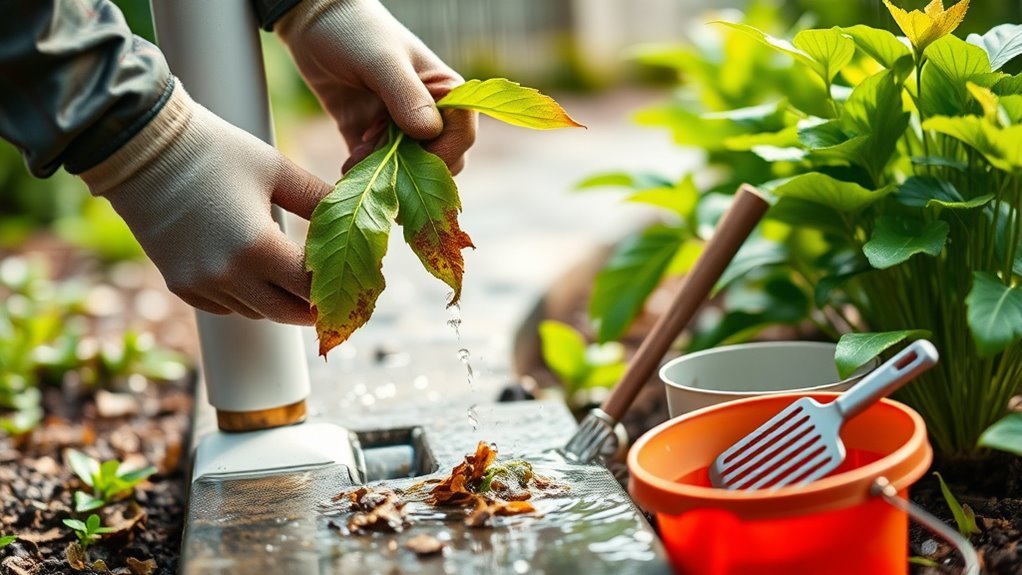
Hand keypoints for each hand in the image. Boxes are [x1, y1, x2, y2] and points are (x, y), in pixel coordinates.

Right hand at [80, 82, 331, 324]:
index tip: (355, 283)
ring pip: (258, 312)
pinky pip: (228, 307)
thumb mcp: (278, 170)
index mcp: (258, 247)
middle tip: (335, 294)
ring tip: (297, 278)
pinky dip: (247, 297)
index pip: (312, 289)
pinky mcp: (181, 287)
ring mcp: (201, 285)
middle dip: (314, 307)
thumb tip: (361, 216)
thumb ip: (322, 200)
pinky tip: (255, 272)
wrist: (141, 148)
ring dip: (280, 300)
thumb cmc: (215, 151)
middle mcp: (228, 276)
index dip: (337, 289)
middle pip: (287, 313)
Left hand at [276, 0, 476, 173]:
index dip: (445, 155)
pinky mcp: (370, 139)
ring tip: (357, 162)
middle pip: (439, 161)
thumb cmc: (353, 30)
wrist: (310, 23)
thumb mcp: (381, 59)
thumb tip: (429, 132)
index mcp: (444, 92)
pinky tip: (349, 168)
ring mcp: (399, 129)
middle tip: (381, 163)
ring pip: (407, 171)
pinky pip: (377, 170)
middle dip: (412, 171)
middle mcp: (428, 113)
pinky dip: (366, 175)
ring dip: (385, 174)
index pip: (461, 136)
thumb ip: (405, 94)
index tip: (415, 162)